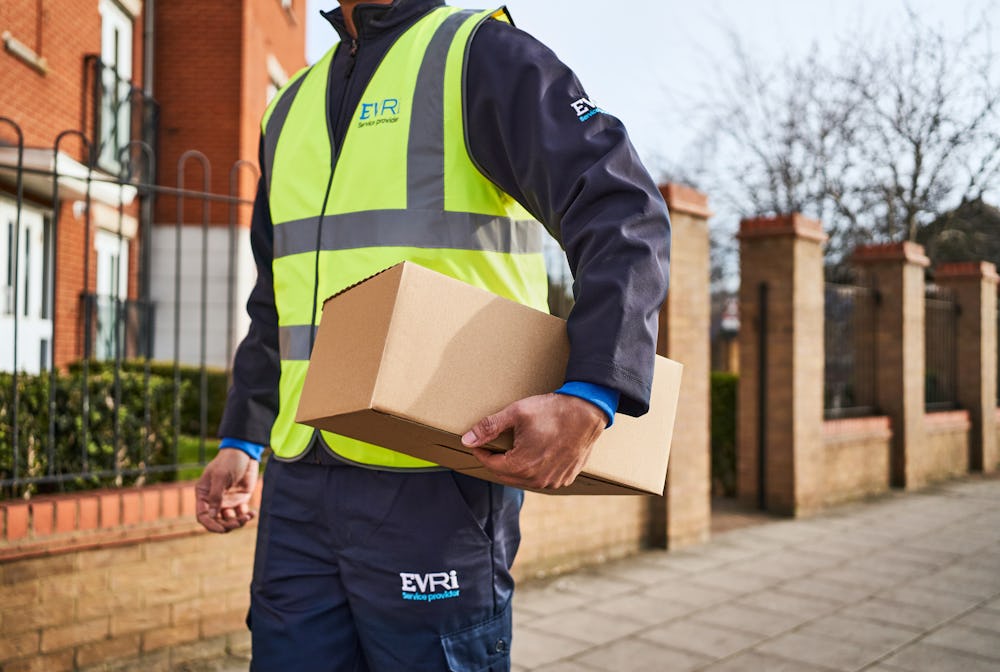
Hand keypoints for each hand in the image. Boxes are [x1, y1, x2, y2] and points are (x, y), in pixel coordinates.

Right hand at [195, 448, 258, 532]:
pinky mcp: (240, 500)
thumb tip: (211, 516)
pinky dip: (246, 516)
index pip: (203, 516)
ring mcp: (227, 501)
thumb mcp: (221, 476)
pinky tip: (252, 513)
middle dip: (228, 525)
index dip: (211, 525)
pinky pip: (241, 514)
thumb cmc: (229, 461)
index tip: (222, 530)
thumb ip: (216, 496)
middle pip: (217, 521)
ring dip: (238, 522)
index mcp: (203, 494)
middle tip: (239, 521)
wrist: (245, 452)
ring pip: (229, 520)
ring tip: (247, 516)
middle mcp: (214, 500)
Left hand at [462, 393, 605, 489]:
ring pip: (522, 478)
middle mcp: (537, 480)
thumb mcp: (516, 413)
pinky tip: (535, 453)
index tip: (477, 442)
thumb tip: (466, 440)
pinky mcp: (564, 479)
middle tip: (494, 444)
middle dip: (497, 460)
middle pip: (504, 474)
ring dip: (515, 466)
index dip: (481, 452)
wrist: (587, 412)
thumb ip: (489, 428)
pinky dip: (533, 469)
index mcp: (522, 466)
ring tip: (514, 447)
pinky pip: (541, 478)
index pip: (490, 464)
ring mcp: (552, 482)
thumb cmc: (552, 411)